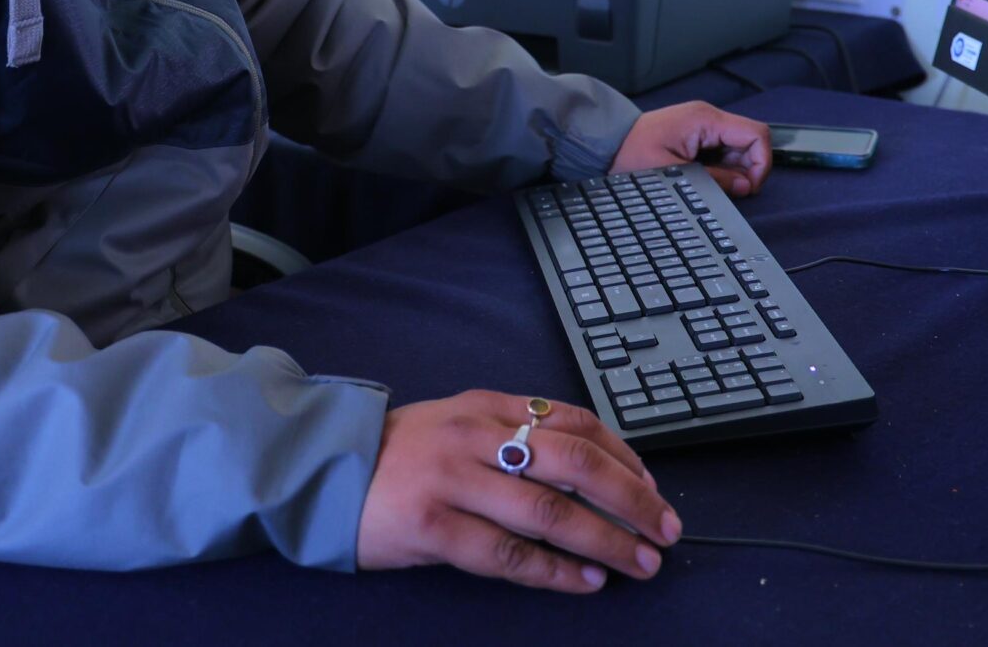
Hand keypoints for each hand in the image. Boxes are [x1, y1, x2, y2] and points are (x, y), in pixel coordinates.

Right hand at [356, 391, 680, 591]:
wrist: (321, 471)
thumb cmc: (400, 454)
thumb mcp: (459, 423)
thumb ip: (514, 434)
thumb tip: (592, 467)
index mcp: (489, 404)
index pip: (576, 422)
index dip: (625, 456)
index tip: (654, 487)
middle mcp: (476, 435)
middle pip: (575, 462)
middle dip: (632, 498)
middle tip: (666, 529)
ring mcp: (453, 480)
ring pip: (549, 511)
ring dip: (605, 540)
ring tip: (639, 563)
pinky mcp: (431, 526)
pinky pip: (507, 554)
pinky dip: (554, 572)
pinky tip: (585, 582)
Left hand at [613, 100, 771, 196]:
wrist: (607, 142)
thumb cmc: (631, 153)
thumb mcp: (673, 172)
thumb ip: (713, 179)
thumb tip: (745, 186)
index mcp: (705, 119)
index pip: (756, 134)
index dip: (761, 162)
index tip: (749, 186)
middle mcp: (709, 117)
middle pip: (750, 141)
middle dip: (747, 170)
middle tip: (730, 191)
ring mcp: (704, 125)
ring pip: (738, 148)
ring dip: (734, 170)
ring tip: (713, 185)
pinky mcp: (698, 134)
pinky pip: (723, 150)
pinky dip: (722, 168)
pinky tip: (706, 178)